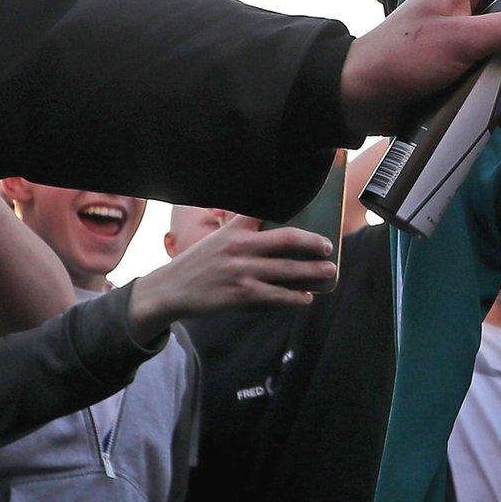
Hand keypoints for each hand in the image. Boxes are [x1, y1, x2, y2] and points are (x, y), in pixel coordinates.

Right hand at [126, 215, 335, 340]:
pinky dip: (295, 297)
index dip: (293, 205)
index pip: (267, 211)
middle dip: (314, 243)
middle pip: (288, 240)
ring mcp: (242, 272)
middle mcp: (240, 247)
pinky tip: (306, 297)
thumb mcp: (218, 238)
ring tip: (329, 271)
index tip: (316, 204)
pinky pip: (277, 296)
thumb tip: (274, 227)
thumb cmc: (199, 262)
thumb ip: (243, 230)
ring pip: (288, 270)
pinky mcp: (242, 295)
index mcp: (235, 229)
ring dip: (313, 271)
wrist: (171, 290)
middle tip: (329, 247)